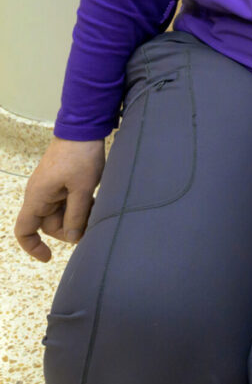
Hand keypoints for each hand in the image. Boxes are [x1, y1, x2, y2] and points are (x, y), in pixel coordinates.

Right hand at [15, 137, 105, 261]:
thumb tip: (72, 239)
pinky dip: (78, 203)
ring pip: (60, 212)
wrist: (84, 126)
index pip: (24, 230)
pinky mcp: (61, 179)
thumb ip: (76, 216)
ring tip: (95, 206)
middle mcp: (39, 194)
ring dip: (76, 215)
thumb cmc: (81, 157)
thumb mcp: (82, 189)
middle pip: (48, 224)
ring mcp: (50, 186)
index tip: (50, 256)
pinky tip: (94, 199)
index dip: (33, 247)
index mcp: (37, 197)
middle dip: (68, 228)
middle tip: (91, 223)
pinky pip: (66, 199)